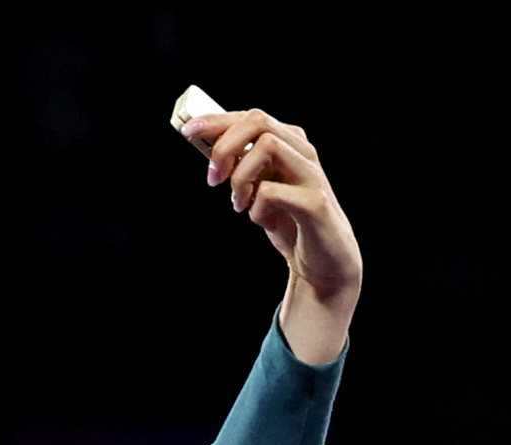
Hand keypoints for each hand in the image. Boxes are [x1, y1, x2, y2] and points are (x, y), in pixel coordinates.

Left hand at [188, 108, 361, 363]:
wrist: (322, 261)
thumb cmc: (287, 221)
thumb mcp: (258, 189)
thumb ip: (241, 167)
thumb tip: (206, 148)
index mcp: (290, 144)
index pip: (252, 117)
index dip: (217, 121)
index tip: (188, 132)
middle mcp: (303, 152)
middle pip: (259, 121)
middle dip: (225, 146)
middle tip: (214, 179)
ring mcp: (312, 175)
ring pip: (268, 146)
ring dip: (240, 176)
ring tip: (239, 204)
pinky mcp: (315, 203)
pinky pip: (271, 191)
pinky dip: (255, 208)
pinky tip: (261, 220)